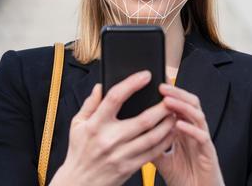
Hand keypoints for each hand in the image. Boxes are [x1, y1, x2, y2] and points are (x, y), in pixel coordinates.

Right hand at [50, 71, 176, 185]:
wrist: (78, 183)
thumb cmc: (79, 152)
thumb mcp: (77, 124)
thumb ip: (90, 104)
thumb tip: (100, 86)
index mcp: (95, 125)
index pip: (115, 98)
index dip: (132, 84)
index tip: (145, 75)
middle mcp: (109, 139)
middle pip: (142, 120)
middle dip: (161, 107)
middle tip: (170, 97)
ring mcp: (120, 155)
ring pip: (152, 137)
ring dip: (167, 124)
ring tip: (174, 113)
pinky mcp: (129, 168)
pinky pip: (152, 153)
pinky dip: (164, 141)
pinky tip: (170, 132)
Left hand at [152, 83, 224, 185]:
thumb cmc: (184, 177)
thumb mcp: (162, 158)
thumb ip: (152, 143)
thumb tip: (134, 131)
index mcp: (185, 129)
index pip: (180, 104)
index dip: (171, 93)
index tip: (156, 84)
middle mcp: (195, 131)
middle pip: (190, 103)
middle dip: (177, 93)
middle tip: (162, 87)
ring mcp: (202, 140)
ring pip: (197, 115)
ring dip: (182, 106)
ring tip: (168, 101)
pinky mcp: (208, 152)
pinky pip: (202, 136)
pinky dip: (191, 129)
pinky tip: (179, 125)